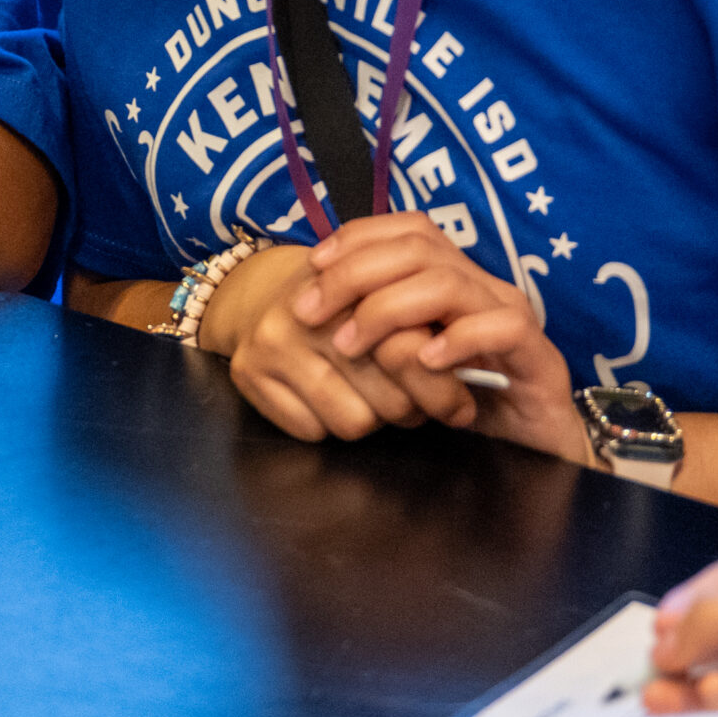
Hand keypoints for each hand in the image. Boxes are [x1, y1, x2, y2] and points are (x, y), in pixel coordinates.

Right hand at [201, 244, 447, 441]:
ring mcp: (275, 341)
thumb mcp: (388, 299)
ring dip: (368, 417)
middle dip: (409, 408)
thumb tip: (468, 400)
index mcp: (358, 285)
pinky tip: (327, 397)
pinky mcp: (249, 372)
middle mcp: (313, 311)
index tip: (461, 401)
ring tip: (368, 396)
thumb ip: (426, 332)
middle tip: (413, 404)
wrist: (263, 291)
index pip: (414, 353)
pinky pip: (311, 431)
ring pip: (353, 422)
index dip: (441, 385)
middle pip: (390, 399)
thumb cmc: (345, 303)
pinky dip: (325, 422)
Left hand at [290, 213, 589, 461]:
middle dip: (355, 274)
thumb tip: (317, 303)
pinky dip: (456, 339)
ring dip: (388, 309)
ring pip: (447, 283)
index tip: (311, 266)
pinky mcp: (538, 353)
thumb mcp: (406, 359)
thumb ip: (377, 328)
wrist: (537, 442)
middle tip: (312, 312)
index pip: (407, 229)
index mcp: (454, 277)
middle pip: (418, 247)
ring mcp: (511, 314)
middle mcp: (483, 285)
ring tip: (353, 344)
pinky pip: (500, 327)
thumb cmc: (465, 397)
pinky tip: (424, 360)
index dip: (357, 238)